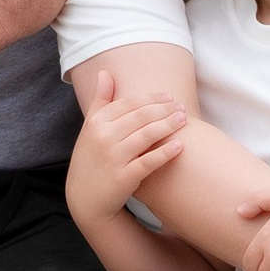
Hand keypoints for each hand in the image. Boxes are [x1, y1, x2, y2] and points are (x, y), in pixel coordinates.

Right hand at [67, 70, 186, 229]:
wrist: (85, 199)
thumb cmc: (91, 158)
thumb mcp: (90, 128)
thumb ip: (99, 100)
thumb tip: (105, 72)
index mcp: (96, 122)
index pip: (129, 103)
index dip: (151, 98)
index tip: (168, 96)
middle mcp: (104, 137)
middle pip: (141, 116)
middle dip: (164, 109)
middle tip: (181, 106)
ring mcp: (113, 158)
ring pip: (147, 135)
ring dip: (168, 125)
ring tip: (184, 119)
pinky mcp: (124, 177)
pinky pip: (149, 161)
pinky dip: (165, 152)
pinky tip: (180, 145)